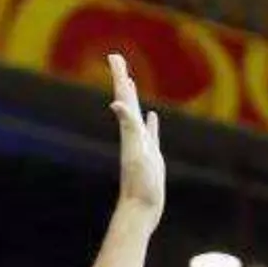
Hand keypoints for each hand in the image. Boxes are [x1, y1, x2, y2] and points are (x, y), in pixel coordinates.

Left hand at [107, 54, 163, 221]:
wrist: (140, 210)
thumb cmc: (139, 184)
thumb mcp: (136, 151)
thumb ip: (129, 126)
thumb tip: (116, 103)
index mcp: (130, 130)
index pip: (124, 97)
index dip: (120, 76)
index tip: (114, 56)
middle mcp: (133, 134)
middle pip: (127, 100)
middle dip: (122, 78)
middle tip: (116, 59)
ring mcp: (142, 145)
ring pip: (137, 114)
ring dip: (134, 97)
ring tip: (130, 82)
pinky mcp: (151, 156)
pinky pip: (151, 133)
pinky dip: (151, 123)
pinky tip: (152, 117)